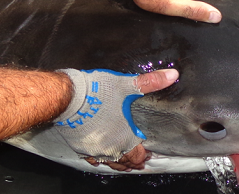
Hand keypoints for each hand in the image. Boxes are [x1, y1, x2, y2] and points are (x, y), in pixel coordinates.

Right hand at [54, 68, 177, 170]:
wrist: (66, 97)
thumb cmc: (96, 92)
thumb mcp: (126, 85)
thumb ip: (151, 82)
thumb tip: (172, 75)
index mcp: (124, 138)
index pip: (138, 155)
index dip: (144, 155)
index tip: (148, 154)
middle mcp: (109, 149)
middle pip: (124, 162)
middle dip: (132, 162)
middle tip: (138, 162)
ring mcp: (93, 150)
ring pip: (108, 163)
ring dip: (117, 162)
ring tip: (122, 162)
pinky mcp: (78, 146)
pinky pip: (92, 158)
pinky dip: (99, 158)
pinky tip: (100, 155)